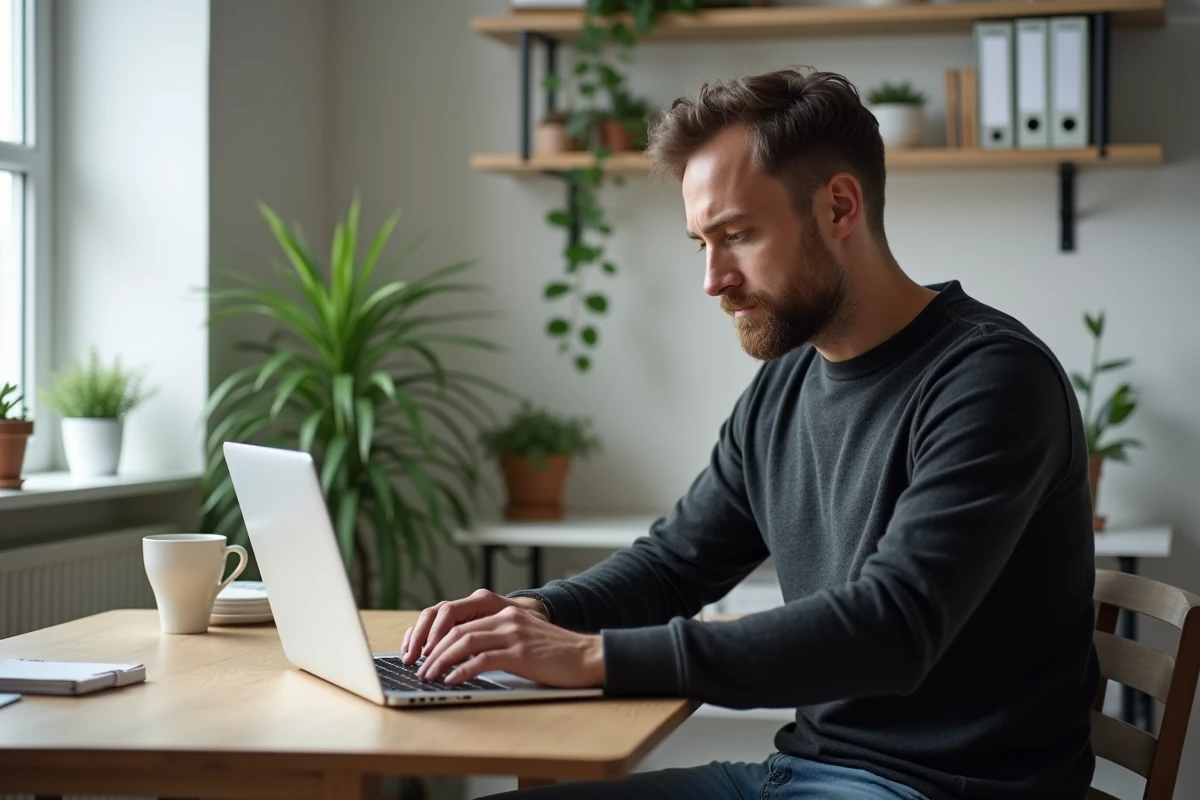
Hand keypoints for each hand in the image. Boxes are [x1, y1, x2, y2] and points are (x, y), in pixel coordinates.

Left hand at [416, 605, 604, 688]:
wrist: (586, 656)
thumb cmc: (554, 652)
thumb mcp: (522, 636)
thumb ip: (496, 637)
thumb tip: (462, 654)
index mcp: (503, 611)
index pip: (458, 618)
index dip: (434, 635)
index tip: (421, 652)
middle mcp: (506, 618)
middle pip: (456, 629)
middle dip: (431, 650)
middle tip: (419, 668)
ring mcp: (513, 634)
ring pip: (464, 642)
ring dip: (441, 661)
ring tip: (429, 676)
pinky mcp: (520, 654)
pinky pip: (482, 660)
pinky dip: (462, 670)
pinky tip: (452, 680)